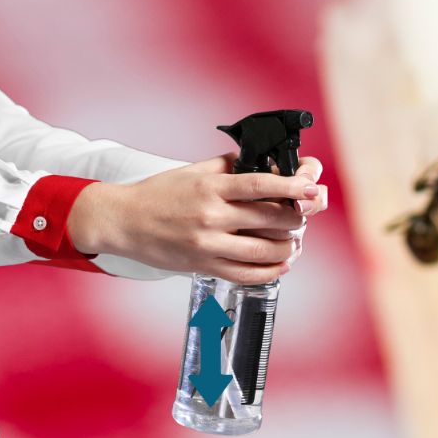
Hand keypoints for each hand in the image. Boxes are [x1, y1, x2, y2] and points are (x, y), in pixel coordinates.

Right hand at [68, 153, 327, 283]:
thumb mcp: (195, 171)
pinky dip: (271, 271)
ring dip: (288, 247)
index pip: (260, 186)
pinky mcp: (205, 266)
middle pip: (270, 220)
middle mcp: (211, 217)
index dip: (292, 188)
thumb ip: (231, 167)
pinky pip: (248, 274)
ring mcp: (208, 245)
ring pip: (265, 251)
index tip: (313, 188)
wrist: (124, 221)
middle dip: (296, 218)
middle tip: (302, 215)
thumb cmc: (160, 194)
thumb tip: (266, 162)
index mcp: (211, 189)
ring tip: (293, 241)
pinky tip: (280, 263)